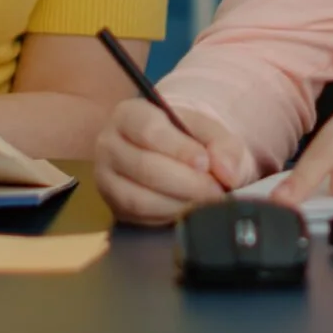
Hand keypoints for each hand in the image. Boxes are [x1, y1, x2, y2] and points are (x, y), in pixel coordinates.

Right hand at [95, 100, 255, 226]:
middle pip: (145, 167)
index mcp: (129, 114)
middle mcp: (109, 144)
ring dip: (180, 203)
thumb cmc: (189, 137)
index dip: (179, 149)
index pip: (149, 130)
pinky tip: (191, 209)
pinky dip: (170, 216)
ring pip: (140, 198)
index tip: (205, 163)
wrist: (173, 154)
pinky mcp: (114, 206)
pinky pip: (141, 218)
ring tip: (207, 201)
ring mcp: (106, 178)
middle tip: (217, 190)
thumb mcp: (209, 130)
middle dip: (187, 182)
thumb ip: (224, 144)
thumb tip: (227, 171)